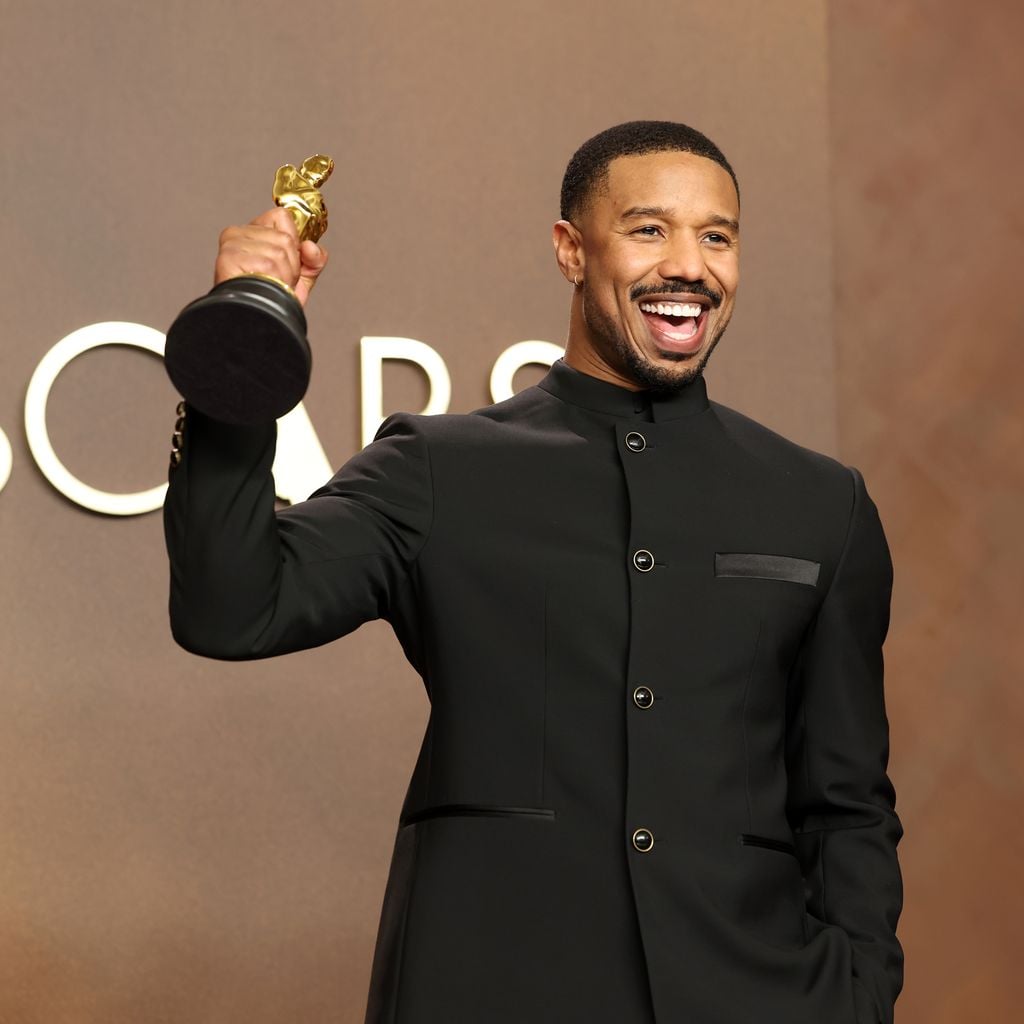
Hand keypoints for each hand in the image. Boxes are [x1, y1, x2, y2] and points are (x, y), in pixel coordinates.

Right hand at [214, 208, 328, 306]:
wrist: (256, 323)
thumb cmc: (271, 301)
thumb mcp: (300, 278)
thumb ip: (313, 259)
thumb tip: (311, 247)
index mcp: (253, 232)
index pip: (282, 217)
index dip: (293, 243)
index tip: (286, 262)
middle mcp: (238, 234)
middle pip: (285, 238)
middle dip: (290, 267)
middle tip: (276, 281)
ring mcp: (231, 245)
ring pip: (278, 252)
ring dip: (282, 277)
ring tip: (269, 286)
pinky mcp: (228, 259)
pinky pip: (267, 264)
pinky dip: (272, 282)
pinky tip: (261, 288)